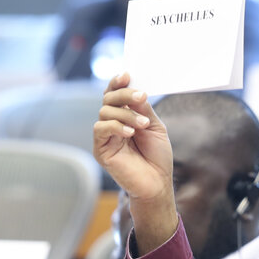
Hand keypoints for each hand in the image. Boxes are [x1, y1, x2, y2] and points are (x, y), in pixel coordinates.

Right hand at [94, 72, 170, 200]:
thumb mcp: (155, 127)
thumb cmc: (157, 156)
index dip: (118, 83)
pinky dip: (116, 127)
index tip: (127, 75)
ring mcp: (105, 136)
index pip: (115, 94)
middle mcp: (112, 123)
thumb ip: (143, 109)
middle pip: (108, 99)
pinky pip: (101, 129)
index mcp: (125, 116)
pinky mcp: (101, 149)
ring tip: (143, 125)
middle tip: (141, 96)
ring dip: (126, 114)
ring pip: (105, 112)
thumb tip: (136, 90)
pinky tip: (130, 133)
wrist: (157, 182)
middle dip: (124, 94)